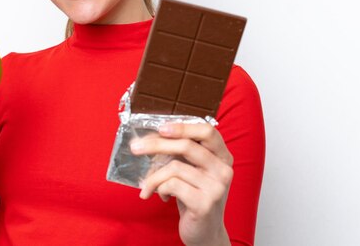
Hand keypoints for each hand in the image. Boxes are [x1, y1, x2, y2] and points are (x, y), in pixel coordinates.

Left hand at [130, 123, 232, 245]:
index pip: (207, 131)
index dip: (183, 127)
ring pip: (174, 167)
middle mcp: (223, 169)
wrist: (205, 233)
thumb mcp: (192, 172)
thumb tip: (151, 138)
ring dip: (154, 176)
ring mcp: (216, 187)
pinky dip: (159, 189)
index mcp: (222, 156)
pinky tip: (162, 197)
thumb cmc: (194, 197)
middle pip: (187, 146)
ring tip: (148, 186)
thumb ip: (182, 154)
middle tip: (135, 148)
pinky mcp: (204, 203)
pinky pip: (172, 185)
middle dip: (156, 145)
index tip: (161, 128)